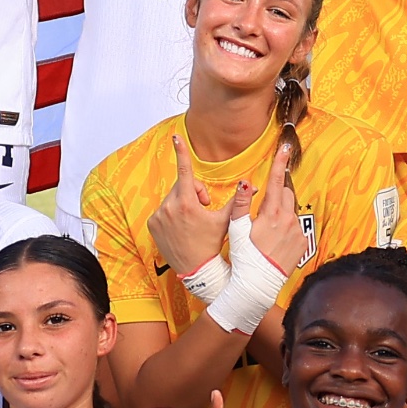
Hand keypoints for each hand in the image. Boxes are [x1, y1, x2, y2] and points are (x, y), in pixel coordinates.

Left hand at [147, 136, 230, 282]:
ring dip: (183, 202)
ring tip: (192, 220)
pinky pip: (164, 210)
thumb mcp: (225, 221)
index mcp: (187, 204)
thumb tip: (253, 184)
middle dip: (194, 192)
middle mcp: (170, 208)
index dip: (182, 152)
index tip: (176, 137)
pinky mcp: (153, 224)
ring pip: (173, 197)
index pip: (185, 171)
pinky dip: (172, 213)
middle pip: (183, 186)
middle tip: (204, 207)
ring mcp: (159, 216)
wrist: (195, 270)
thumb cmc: (212, 245)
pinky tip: (181, 227)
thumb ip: (238, 201)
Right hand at [237, 135, 308, 276]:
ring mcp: (298, 232)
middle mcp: (288, 220)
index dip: (279, 162)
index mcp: (271, 214)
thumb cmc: (244, 258)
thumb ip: (241, 203)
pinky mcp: (303, 244)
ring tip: (268, 232)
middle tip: (264, 211)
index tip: (285, 146)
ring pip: (292, 212)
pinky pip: (297, 228)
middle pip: (286, 195)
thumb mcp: (237, 230)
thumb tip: (245, 182)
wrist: (257, 285)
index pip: (276, 181)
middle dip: (277, 195)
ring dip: (282, 214)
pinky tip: (276, 243)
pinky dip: (288, 230)